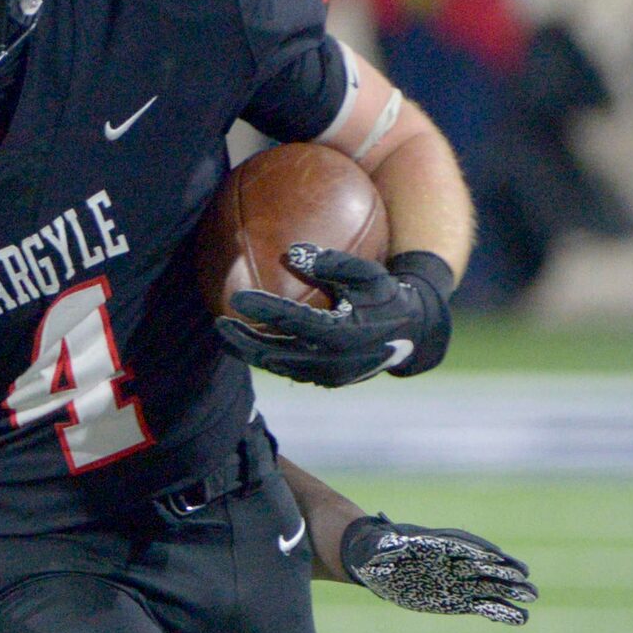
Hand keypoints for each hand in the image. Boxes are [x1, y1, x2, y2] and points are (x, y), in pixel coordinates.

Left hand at [216, 244, 452, 387]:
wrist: (413, 334)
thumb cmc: (388, 296)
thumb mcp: (369, 274)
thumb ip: (335, 262)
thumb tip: (293, 251)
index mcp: (343, 332)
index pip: (293, 320)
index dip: (263, 309)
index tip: (236, 297)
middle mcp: (333, 360)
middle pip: (275, 352)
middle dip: (243, 341)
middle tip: (218, 323)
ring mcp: (328, 375)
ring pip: (278, 365)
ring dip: (250, 352)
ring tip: (227, 333)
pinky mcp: (326, 382)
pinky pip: (289, 370)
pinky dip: (268, 357)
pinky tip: (250, 342)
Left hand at [340, 515, 537, 623]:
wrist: (377, 565)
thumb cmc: (377, 551)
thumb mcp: (380, 547)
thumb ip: (389, 546)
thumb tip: (395, 544)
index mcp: (438, 546)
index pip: (464, 546)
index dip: (479, 551)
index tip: (496, 557)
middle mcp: (455, 563)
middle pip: (484, 566)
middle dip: (503, 571)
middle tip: (525, 578)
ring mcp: (460, 582)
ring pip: (491, 586)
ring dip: (511, 592)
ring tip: (533, 596)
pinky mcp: (459, 600)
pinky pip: (485, 606)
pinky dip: (501, 611)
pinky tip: (520, 617)